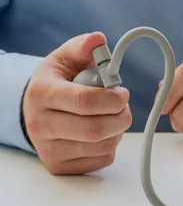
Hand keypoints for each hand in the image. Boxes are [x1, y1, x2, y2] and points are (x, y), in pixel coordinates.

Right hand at [22, 32, 131, 174]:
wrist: (36, 108)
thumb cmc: (58, 80)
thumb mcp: (66, 58)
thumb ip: (83, 47)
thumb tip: (98, 39)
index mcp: (42, 93)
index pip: (85, 102)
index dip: (113, 99)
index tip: (122, 93)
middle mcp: (40, 125)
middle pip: (96, 129)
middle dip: (121, 116)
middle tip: (123, 106)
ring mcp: (48, 150)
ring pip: (102, 146)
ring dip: (118, 130)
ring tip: (111, 117)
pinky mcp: (59, 166)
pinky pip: (101, 160)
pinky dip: (111, 146)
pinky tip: (102, 133)